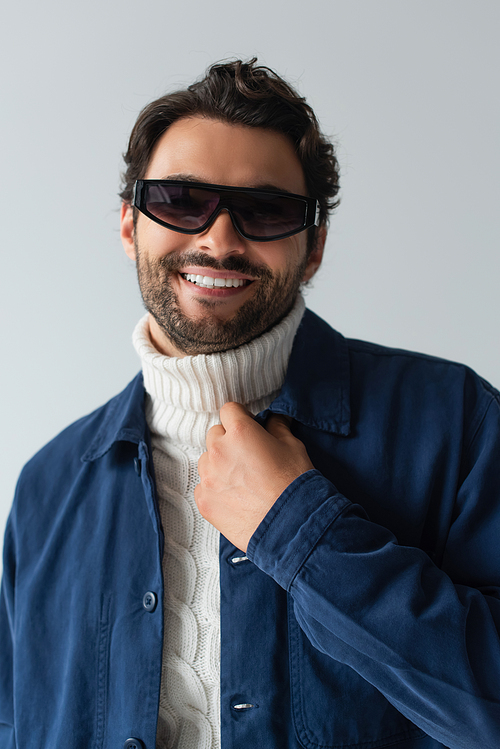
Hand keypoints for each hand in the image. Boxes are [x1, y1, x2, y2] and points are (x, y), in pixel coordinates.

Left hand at [195, 402, 313, 551]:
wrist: (291, 526)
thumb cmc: (294, 485)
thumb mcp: (293, 447)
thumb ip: (278, 427)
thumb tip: (274, 419)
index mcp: (240, 432)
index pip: (229, 410)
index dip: (240, 417)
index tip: (247, 426)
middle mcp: (219, 451)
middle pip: (215, 434)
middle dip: (229, 440)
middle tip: (247, 456)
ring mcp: (208, 477)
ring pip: (206, 460)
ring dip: (219, 464)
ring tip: (241, 480)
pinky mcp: (204, 501)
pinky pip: (203, 486)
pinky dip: (215, 488)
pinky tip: (235, 497)